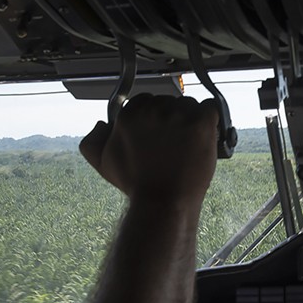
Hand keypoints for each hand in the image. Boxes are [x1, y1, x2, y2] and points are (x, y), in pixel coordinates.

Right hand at [79, 94, 218, 206]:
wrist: (165, 201)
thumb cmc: (137, 184)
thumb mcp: (103, 163)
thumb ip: (92, 140)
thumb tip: (101, 123)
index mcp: (130, 114)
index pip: (146, 100)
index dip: (155, 117)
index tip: (160, 132)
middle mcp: (154, 110)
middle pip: (168, 101)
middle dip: (172, 117)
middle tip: (175, 140)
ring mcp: (179, 116)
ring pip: (188, 105)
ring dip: (190, 118)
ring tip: (189, 142)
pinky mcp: (201, 124)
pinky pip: (210, 108)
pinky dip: (209, 119)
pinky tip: (204, 134)